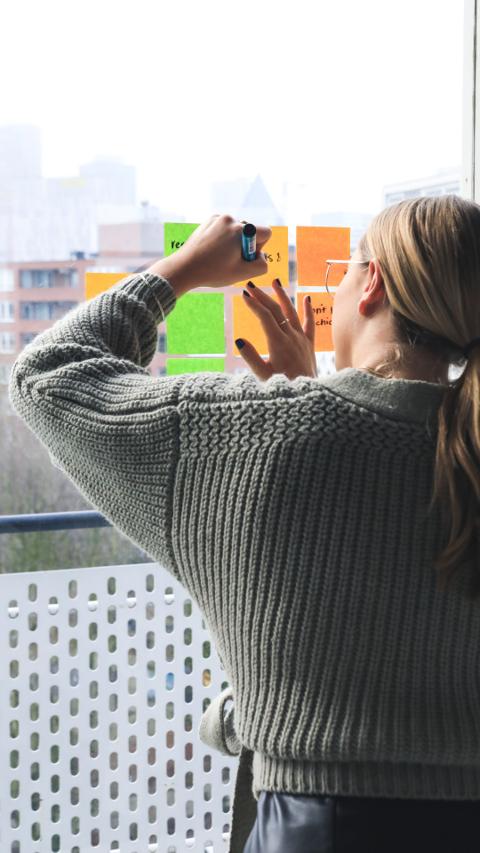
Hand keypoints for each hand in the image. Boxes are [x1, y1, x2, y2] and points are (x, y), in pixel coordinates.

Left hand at [146, 214, 271, 294]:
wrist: (184, 268)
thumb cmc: (213, 272)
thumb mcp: (242, 274)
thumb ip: (261, 265)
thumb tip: (262, 256)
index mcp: (241, 230)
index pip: (265, 232)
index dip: (259, 248)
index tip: (245, 257)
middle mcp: (230, 220)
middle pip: (250, 232)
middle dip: (245, 245)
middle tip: (230, 260)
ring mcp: (218, 218)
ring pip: (236, 231)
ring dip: (233, 242)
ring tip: (218, 256)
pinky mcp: (208, 221)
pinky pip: (224, 228)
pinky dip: (222, 238)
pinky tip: (211, 250)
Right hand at [237, 279, 316, 380]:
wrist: (307, 394)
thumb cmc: (283, 386)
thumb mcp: (263, 376)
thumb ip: (250, 358)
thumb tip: (239, 340)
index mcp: (278, 343)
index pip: (265, 317)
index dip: (254, 305)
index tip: (244, 295)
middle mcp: (291, 336)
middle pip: (276, 310)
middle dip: (262, 296)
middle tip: (250, 286)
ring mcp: (301, 339)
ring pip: (292, 312)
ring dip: (283, 296)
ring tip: (275, 281)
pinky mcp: (309, 344)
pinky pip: (310, 324)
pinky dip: (308, 310)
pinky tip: (306, 298)